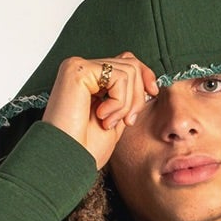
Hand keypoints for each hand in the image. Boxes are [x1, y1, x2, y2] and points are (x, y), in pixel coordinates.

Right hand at [42, 52, 158, 170]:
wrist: (68, 159)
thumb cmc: (86, 147)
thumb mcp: (117, 118)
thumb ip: (127, 97)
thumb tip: (147, 82)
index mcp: (90, 78)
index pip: (126, 61)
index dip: (145, 75)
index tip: (152, 93)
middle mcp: (82, 68)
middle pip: (131, 65)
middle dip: (137, 97)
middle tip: (126, 121)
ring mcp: (79, 67)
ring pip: (128, 71)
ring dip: (126, 104)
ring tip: (108, 122)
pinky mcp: (78, 69)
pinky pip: (118, 76)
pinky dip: (119, 101)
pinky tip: (102, 116)